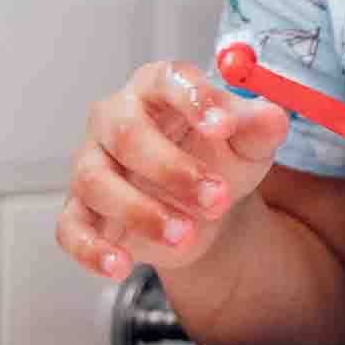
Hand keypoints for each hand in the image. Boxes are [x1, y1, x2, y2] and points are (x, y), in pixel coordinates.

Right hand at [57, 60, 291, 280]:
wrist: (202, 208)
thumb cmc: (219, 158)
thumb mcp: (249, 142)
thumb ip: (261, 127)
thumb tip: (273, 117)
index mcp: (158, 88)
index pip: (167, 79)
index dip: (194, 100)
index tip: (223, 126)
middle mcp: (116, 119)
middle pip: (127, 133)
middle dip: (173, 169)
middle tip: (216, 197)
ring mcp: (92, 164)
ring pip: (97, 182)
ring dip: (142, 212)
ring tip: (186, 233)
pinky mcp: (81, 210)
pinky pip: (71, 228)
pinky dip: (92, 250)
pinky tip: (122, 264)